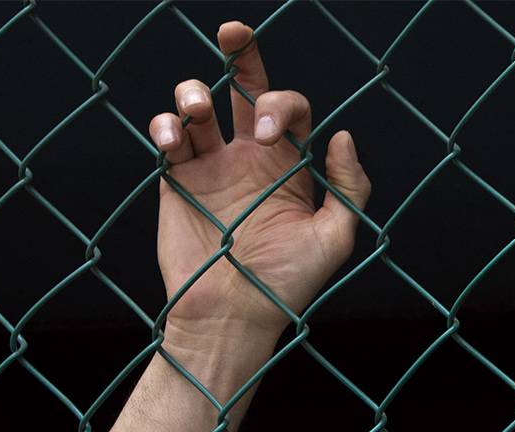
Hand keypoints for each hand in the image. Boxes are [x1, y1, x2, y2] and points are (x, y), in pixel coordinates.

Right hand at [148, 20, 371, 335]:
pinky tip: (174, 136)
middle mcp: (250, 158)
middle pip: (244, 90)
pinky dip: (165, 126)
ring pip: (198, 107)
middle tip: (234, 31)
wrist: (233, 316)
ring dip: (192, 93)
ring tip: (194, 107)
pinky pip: (167, 138)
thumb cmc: (287, 284)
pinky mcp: (177, 180)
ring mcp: (210, 166)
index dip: (281, 104)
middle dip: (240, 55)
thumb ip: (348, 188)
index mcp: (289, 165)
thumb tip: (342, 135)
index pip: (288, 109)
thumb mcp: (335, 238)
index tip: (271, 134)